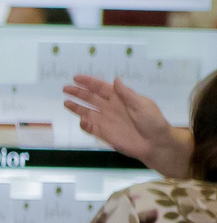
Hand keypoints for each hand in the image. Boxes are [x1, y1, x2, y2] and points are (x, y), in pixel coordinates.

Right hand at [63, 75, 190, 175]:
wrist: (155, 144)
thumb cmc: (153, 122)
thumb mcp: (142, 104)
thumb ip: (127, 93)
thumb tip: (116, 80)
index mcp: (120, 98)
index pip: (101, 88)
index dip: (89, 82)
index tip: (76, 78)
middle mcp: (110, 108)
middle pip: (90, 98)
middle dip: (78, 93)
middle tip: (65, 88)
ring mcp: (106, 121)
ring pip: (87, 112)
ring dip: (76, 107)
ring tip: (66, 103)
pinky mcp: (104, 134)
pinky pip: (90, 128)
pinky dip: (84, 124)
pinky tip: (81, 120)